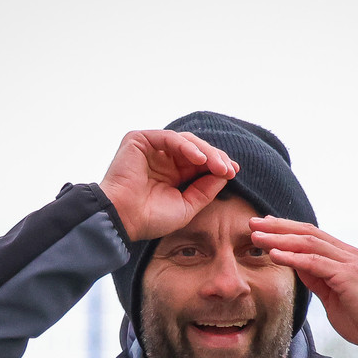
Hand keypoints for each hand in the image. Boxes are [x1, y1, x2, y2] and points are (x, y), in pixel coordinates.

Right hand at [99, 130, 238, 240]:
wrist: (123, 219)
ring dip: (206, 152)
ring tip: (218, 166)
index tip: (234, 172)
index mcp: (172, 174)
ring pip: (186, 142)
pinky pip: (169, 137)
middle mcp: (162, 159)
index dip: (218, 165)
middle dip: (215, 158)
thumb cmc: (150, 218)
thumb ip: (205, 191)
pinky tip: (200, 159)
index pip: (199, 163)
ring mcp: (150, 148)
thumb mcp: (187, 206)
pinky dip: (186, 146)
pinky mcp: (139, 140)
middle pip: (196, 150)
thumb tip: (226, 175)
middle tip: (230, 169)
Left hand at [250, 217, 357, 348]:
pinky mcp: (348, 275)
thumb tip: (296, 265)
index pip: (311, 236)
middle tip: (252, 223)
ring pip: (309, 243)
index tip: (263, 227)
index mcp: (344, 257)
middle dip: (278, 227)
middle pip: (307, 233)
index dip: (285, 230)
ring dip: (280, 238)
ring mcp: (349, 262)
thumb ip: (317, 278)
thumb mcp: (332, 295)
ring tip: (257, 236)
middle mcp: (347, 254)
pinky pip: (315, 262)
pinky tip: (275, 254)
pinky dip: (293, 257)